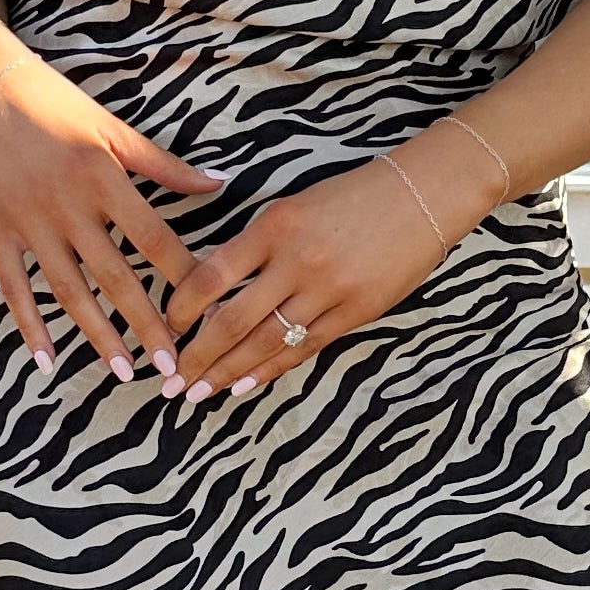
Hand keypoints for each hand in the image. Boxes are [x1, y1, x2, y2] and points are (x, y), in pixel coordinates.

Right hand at [0, 28, 221, 378]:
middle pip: (115, 275)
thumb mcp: (112, 127)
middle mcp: (66, 203)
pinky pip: (13, 287)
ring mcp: (26, 221)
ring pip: (68, 290)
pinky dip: (29, 326)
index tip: (207, 310)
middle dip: (146, 324)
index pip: (153, 237)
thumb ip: (165, 165)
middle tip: (173, 366)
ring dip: (97, 335)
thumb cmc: (54, 102)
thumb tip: (220, 184)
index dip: (182, 276)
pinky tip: (48, 361)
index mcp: (102, 175)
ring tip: (124, 372)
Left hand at [159, 147, 482, 397]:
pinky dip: (269, 371)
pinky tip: (243, 387)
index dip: (181, 308)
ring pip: (265, 344)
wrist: (422, 196)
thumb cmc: (352, 196)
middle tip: (171, 382)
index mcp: (275, 226)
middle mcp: (298, 261)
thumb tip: (208, 285)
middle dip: (197, 357)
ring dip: (227, 374)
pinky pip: (303, 349)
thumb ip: (255, 244)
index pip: (211, 276)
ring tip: (198, 393)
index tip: (166, 326)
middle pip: (232, 321)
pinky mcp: (356, 313)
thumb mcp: (294, 206)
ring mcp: (329, 291)